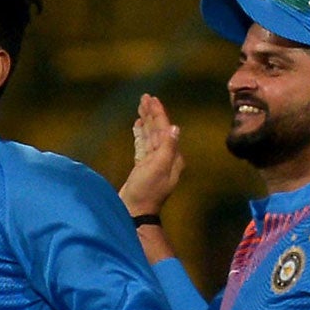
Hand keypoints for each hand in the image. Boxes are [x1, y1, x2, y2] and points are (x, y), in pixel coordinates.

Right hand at [120, 94, 184, 216]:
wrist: (135, 211)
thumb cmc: (147, 191)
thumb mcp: (158, 168)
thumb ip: (167, 147)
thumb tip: (174, 128)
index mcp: (172, 156)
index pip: (165, 129)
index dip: (158, 113)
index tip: (151, 99)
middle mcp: (165, 157)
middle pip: (158, 130)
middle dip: (152, 113)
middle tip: (144, 97)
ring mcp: (153, 162)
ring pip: (150, 135)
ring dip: (146, 121)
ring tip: (140, 107)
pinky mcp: (142, 167)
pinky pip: (142, 145)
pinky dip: (140, 134)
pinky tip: (137, 125)